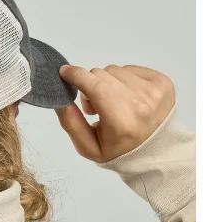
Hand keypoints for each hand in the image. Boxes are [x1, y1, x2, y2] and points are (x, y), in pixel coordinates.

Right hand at [56, 64, 175, 162]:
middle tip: (94, 107)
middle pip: (101, 75)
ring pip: (115, 70)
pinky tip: (127, 97)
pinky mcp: (163, 81)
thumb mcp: (88, 147)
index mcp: (121, 121)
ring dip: (107, 83)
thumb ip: (71, 123)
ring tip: (113, 103)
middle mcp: (140, 102)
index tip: (64, 73)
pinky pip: (131, 69)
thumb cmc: (118, 151)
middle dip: (90, 85)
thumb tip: (59, 98)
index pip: (95, 86)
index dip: (76, 75)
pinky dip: (123, 80)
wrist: (156, 152)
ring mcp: (154, 90)